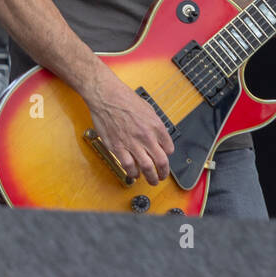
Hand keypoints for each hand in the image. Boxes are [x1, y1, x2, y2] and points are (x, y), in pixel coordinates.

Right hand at [85, 68, 173, 185]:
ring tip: (151, 180)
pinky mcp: (118, 147)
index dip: (167, 155)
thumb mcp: (148, 109)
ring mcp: (132, 143)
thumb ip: (154, 125)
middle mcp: (146, 136)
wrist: (106, 96)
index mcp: (156, 126)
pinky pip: (129, 166)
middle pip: (161, 162)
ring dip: (151, 178)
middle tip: (162, 176)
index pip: (169, 148)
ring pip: (147, 168)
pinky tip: (134, 174)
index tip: (164, 157)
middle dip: (163, 173)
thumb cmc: (124, 98)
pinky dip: (133, 173)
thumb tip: (158, 136)